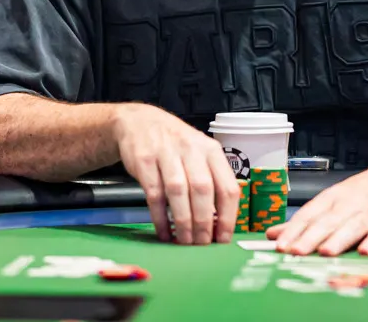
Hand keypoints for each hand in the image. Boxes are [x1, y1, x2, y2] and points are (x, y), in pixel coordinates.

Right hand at [112, 104, 239, 245]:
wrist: (139, 122)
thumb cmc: (176, 145)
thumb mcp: (199, 154)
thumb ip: (211, 181)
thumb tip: (221, 222)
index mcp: (212, 151)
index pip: (228, 187)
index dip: (228, 216)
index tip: (224, 238)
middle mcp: (192, 150)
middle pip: (203, 190)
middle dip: (204, 222)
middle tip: (202, 244)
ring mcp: (167, 154)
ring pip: (179, 192)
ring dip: (183, 221)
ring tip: (184, 242)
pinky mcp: (144, 161)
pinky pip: (154, 194)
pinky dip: (160, 217)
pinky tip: (164, 232)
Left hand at [266, 164, 367, 256]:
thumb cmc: (364, 193)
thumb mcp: (333, 200)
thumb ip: (304, 221)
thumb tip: (272, 235)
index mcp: (332, 199)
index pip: (309, 215)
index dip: (294, 231)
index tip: (280, 246)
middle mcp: (350, 205)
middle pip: (328, 223)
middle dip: (311, 237)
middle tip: (296, 252)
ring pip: (352, 227)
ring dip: (339, 240)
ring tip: (326, 253)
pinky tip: (366, 251)